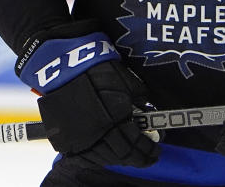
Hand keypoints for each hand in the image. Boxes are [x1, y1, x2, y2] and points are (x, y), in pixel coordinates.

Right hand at [16, 21, 159, 167]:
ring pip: (105, 158)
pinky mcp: (67, 140)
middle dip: (139, 157)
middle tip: (147, 155)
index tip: (156, 148)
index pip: (138, 144)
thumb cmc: (101, 70)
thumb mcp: (129, 83)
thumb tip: (149, 114)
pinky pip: (87, 155)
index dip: (149, 148)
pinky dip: (100, 155)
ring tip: (130, 154)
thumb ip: (140, 101)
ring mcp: (82, 139)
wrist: (67, 67)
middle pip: (124, 155)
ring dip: (120, 157)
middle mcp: (100, 134)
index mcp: (117, 119)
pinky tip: (108, 150)